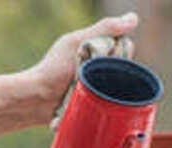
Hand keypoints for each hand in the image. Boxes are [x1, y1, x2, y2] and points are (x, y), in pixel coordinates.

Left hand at [25, 13, 139, 118]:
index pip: (125, 47)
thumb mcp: (78, 43)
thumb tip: (134, 18)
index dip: (118, 53)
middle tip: (91, 78)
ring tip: (94, 92)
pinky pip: (114, 105)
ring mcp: (100, 86)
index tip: (100, 59)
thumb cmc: (54, 69)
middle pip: (124, 67)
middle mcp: (101, 65)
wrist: (37, 100)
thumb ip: (104, 28)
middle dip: (114, 73)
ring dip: (111, 90)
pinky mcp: (98, 105)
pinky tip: (103, 105)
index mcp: (99, 48)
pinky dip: (111, 104)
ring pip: (121, 87)